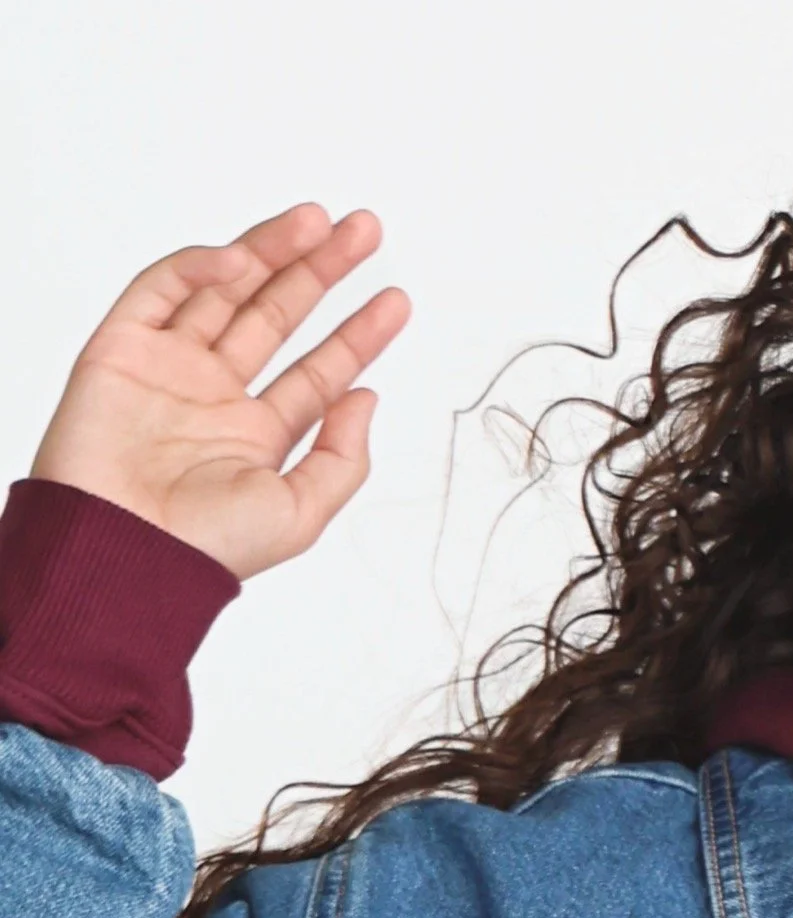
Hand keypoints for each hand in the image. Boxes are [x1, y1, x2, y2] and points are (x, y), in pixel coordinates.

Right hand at [29, 205, 408, 580]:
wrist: (124, 547)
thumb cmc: (205, 547)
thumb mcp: (301, 514)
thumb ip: (342, 458)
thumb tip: (367, 397)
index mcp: (259, 436)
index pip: (318, 372)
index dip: (358, 334)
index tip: (395, 301)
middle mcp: (216, 395)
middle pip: (277, 316)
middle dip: (320, 271)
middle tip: (362, 232)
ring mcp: (171, 367)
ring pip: (227, 292)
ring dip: (269, 252)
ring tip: (317, 222)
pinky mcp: (122, 348)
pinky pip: (161, 291)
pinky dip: (199, 270)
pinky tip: (241, 261)